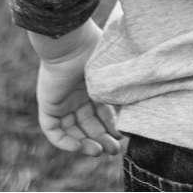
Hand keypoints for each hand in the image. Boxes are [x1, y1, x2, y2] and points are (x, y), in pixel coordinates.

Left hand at [31, 21, 124, 156]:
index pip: (102, 113)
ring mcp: (62, 101)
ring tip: (100, 151)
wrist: (71, 42)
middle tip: (115, 150)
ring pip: (73, 131)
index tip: (123, 135)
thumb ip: (126, 87)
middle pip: (89, 125)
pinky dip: (65, 142)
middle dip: (102, 139)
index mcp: (93, 86)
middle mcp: (77, 95)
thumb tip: (144, 103)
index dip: (112, 126)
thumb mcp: (115, 72)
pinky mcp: (48, 105)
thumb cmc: (95, 50)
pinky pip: (53, 131)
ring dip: (86, 144)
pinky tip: (80, 147)